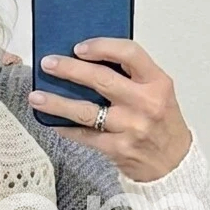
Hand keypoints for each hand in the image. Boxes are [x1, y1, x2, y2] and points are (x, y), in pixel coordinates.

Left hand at [27, 38, 191, 181]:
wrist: (173, 163)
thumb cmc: (161, 123)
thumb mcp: (157, 92)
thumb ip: (131, 76)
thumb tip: (87, 61)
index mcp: (157, 82)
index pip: (130, 53)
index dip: (102, 47)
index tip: (78, 47)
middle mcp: (145, 102)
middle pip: (101, 79)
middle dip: (69, 69)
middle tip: (48, 64)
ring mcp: (131, 127)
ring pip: (86, 111)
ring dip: (56, 103)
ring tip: (36, 96)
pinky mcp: (118, 148)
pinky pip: (84, 135)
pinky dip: (65, 128)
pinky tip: (51, 122)